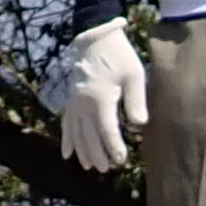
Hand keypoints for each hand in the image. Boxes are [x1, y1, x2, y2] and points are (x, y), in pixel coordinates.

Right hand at [53, 18, 150, 171]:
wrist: (95, 36)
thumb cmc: (119, 55)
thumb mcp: (134, 75)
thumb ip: (136, 101)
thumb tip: (138, 126)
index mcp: (100, 98)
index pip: (107, 131)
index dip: (114, 148)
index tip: (122, 160)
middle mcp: (83, 103)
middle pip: (89, 136)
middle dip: (98, 154)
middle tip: (108, 169)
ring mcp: (74, 101)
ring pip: (76, 133)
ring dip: (83, 151)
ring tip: (90, 167)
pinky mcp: (71, 98)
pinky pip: (67, 123)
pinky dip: (67, 139)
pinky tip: (67, 154)